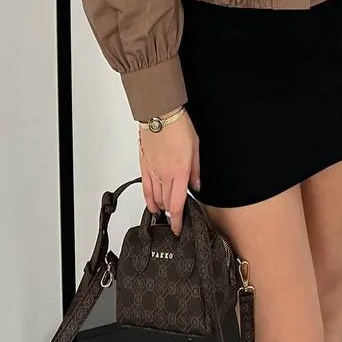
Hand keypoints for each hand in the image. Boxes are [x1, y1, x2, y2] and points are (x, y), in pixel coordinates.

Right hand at [138, 109, 200, 236]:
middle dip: (171, 213)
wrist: (160, 113)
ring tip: (165, 211)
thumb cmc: (179, 126)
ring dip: (161, 207)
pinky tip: (151, 204)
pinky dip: (148, 199)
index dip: (177, 220)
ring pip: (155, 198)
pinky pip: (145, 188)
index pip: (177, 204)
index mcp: (180, 172)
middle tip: (175, 217)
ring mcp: (153, 171)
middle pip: (166, 203)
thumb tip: (196, 186)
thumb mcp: (196, 147)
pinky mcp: (144, 166)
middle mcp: (165, 175)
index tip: (177, 228)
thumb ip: (196, 170)